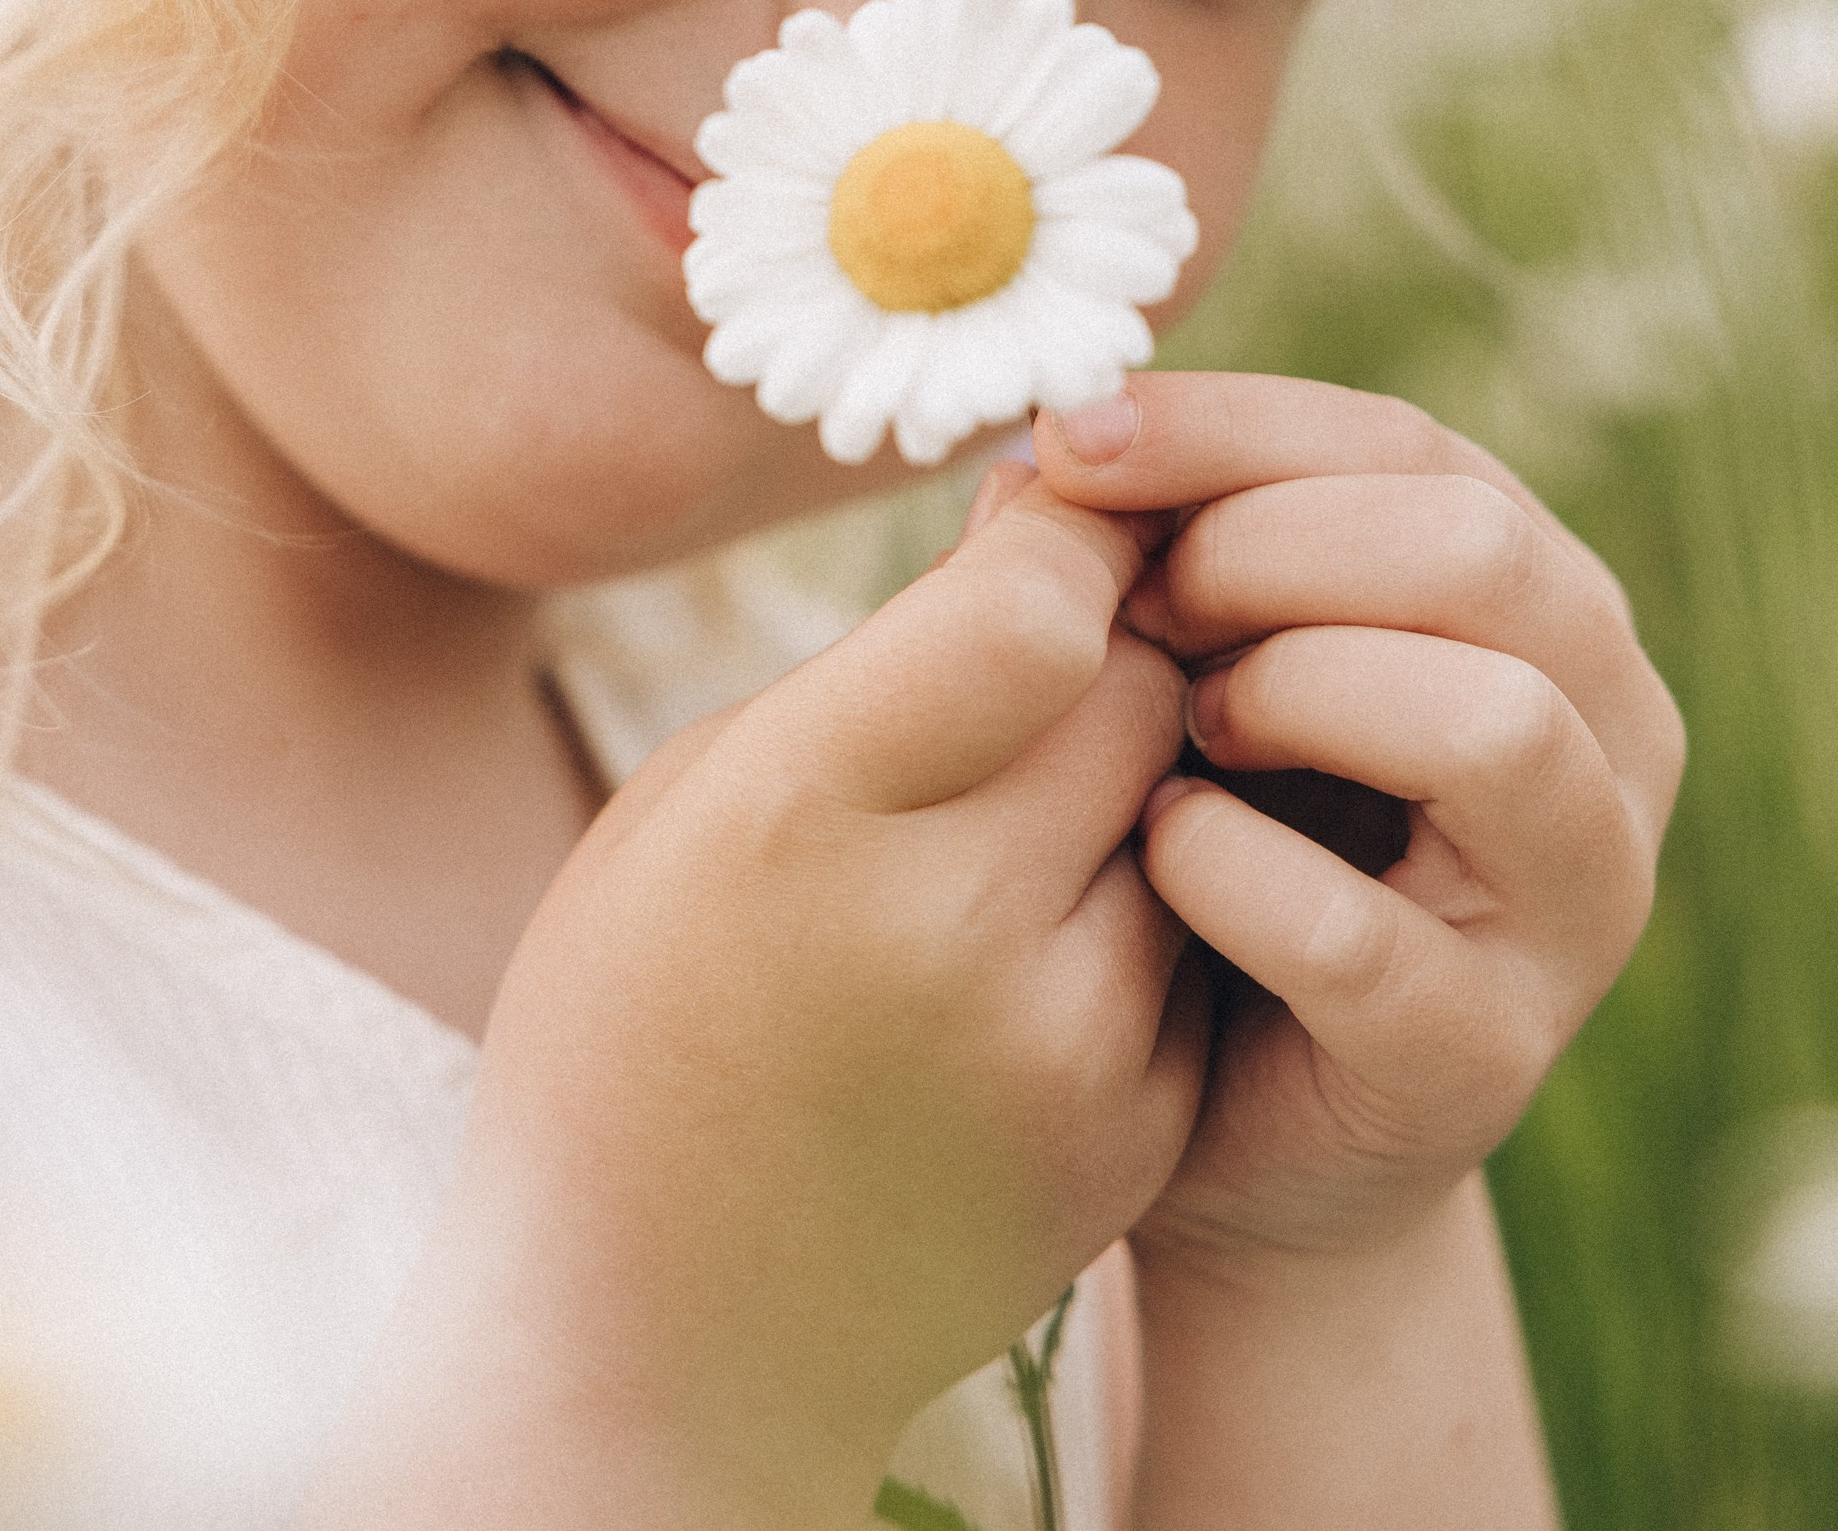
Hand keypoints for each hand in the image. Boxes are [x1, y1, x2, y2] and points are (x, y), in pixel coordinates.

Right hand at [324, 482, 1205, 1530]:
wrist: (656, 1330)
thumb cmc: (647, 1000)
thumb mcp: (711, 787)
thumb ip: (897, 658)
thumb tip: (1056, 507)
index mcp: (805, 812)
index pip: (1041, 604)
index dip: (1057, 539)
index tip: (1035, 524)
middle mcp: (951, 931)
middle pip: (1137, 684)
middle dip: (1109, 636)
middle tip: (1042, 650)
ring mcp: (1061, 1049)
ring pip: (1183, 800)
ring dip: (1127, 774)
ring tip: (1014, 811)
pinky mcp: (1132, 1136)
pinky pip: (1190, 934)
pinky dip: (1134, 906)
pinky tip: (1024, 941)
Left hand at [1033, 370, 1683, 1276]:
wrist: (1223, 1116)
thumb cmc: (1214, 830)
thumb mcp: (1186, 659)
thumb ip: (1139, 547)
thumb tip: (1049, 449)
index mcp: (1544, 599)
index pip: (1410, 449)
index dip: (1231, 428)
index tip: (1071, 441)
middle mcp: (1609, 730)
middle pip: (1479, 553)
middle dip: (1269, 552)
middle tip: (1137, 607)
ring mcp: (1579, 903)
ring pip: (1495, 723)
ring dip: (1298, 693)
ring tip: (1186, 731)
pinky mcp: (1491, 1057)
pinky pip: (1365, 936)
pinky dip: (1232, 871)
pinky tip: (1162, 850)